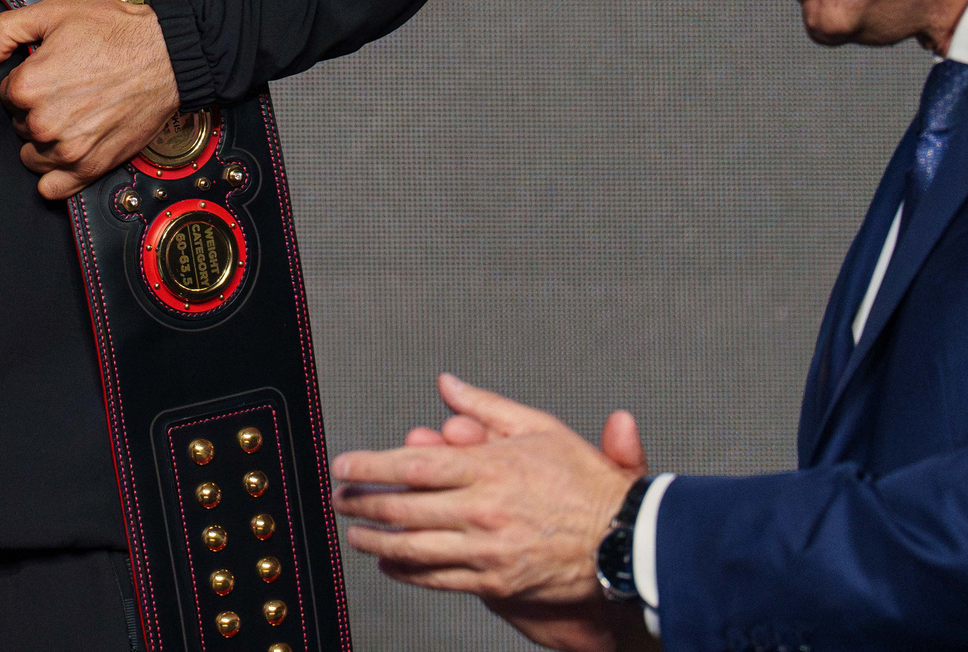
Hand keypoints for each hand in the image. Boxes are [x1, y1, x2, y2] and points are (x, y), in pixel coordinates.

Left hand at [0, 0, 177, 199]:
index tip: (48, 75)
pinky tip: (66, 155)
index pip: (6, 95)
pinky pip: (52, 189)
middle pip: (20, 125)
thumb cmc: (115, 33)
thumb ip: (9, 30)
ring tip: (71, 119)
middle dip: (35, 110)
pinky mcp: (92, 167)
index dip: (26, 82)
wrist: (166, 55)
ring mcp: (68, 149)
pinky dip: (54, 177)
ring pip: (33, 155)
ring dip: (44, 141)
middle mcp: (43, 123)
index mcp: (28, 86)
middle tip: (66, 93)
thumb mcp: (55, 13)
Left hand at [334, 374, 651, 651]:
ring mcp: (487, 551)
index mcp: (490, 469)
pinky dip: (407, 572)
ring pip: (414, 548)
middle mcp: (483, 511)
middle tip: (341, 498)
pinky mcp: (496, 583)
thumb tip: (448, 385)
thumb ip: (486, 406)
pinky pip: (438, 579)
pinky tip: (391, 564)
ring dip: (375, 541)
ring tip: (355, 533)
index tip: (346, 464)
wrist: (626, 542)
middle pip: (404, 509)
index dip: (371, 466)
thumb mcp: (540, 428)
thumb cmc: (586, 484)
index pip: (413, 466)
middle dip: (362, 503)